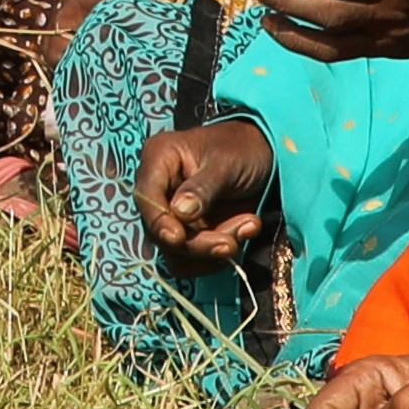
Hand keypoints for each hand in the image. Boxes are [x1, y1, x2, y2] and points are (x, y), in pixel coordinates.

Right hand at [133, 110, 273, 269]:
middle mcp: (159, 191)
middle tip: (231, 243)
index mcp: (158, 161)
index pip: (146, 198)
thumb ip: (202, 188)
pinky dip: (220, 255)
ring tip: (248, 226)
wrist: (262, 154)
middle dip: (198, 243)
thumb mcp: (225, 163)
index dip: (159, 221)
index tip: (179, 237)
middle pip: (161, 233)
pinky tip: (246, 229)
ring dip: (213, 251)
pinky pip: (195, 260)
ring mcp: (174, 216)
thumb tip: (179, 213)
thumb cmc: (241, 148)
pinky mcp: (191, 234)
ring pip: (177, 253)